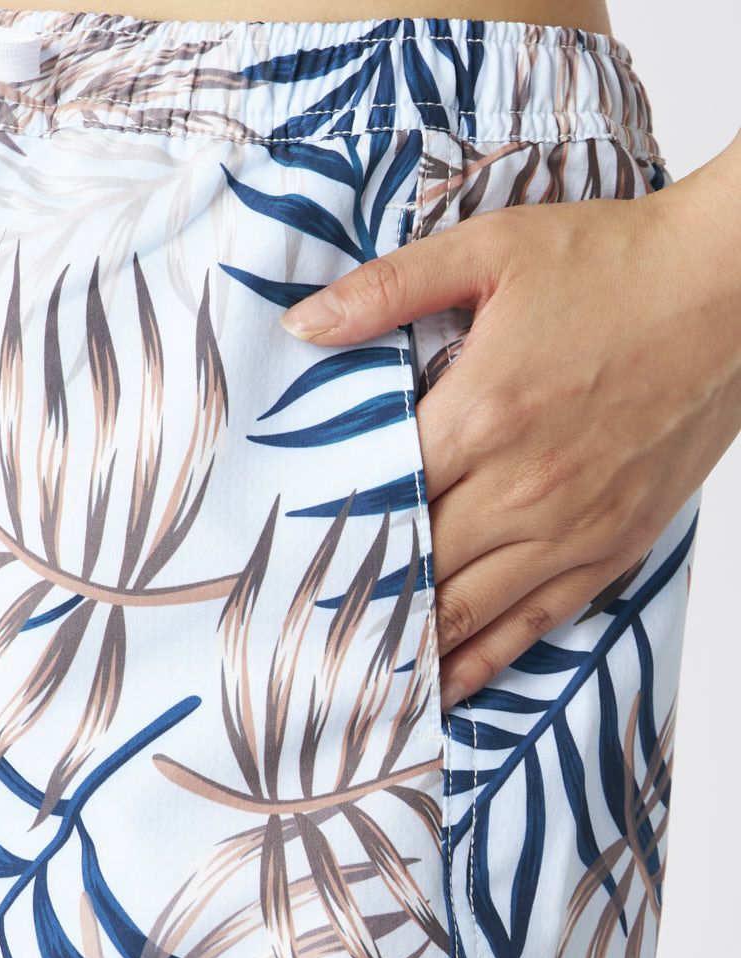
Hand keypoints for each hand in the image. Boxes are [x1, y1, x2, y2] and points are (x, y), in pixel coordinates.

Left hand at [279, 131, 740, 710]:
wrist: (733, 287)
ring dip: (408, 647)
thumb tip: (301, 327)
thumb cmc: (613, 264)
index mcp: (480, 415)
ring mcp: (571, 527)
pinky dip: (484, 661)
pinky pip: (534, 624)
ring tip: (351, 685)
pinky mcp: (612, 546)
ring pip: (467, 612)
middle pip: (415, 568)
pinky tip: (446, 688)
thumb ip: (387, 291)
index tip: (278, 566)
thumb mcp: (490, 251)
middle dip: (355, 603)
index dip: (327, 535)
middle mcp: (522, 488)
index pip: (378, 498)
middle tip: (295, 636)